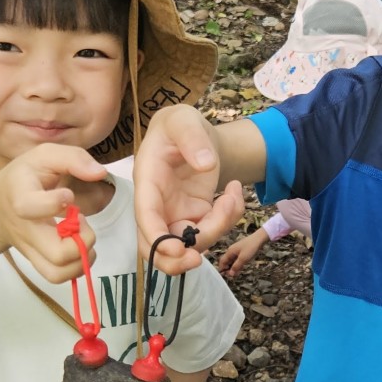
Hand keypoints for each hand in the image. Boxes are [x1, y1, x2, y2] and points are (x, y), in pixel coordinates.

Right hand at [0, 144, 115, 282]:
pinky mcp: (38, 261)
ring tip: (82, 237)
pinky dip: (77, 267)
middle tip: (81, 221)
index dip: (55, 202)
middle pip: (55, 253)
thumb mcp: (45, 156)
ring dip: (81, 259)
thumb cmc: (26, 176)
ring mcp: (31, 249)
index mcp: (20, 197)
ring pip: (57, 273)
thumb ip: (73, 159)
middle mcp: (25, 229)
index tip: (67, 195)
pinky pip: (58, 277)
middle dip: (81, 240)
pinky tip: (79, 246)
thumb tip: (99, 172)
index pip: (30, 207)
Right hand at [135, 105, 244, 271]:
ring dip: (219, 227)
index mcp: (148, 182)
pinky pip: (212, 231)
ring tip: (233, 193)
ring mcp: (176, 214)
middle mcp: (158, 205)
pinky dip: (230, 219)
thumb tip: (205, 165)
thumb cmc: (179, 125)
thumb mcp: (183, 120)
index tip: (177, 250)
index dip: (156, 238)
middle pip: (158, 246)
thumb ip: (192, 138)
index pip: (146, 217)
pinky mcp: (195, 217)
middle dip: (175, 260)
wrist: (192, 134)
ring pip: (192, 243)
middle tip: (198, 259)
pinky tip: (234, 192)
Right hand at [218, 227, 267, 276]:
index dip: (222, 269)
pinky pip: (237, 259)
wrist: (259, 239)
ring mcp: (237, 251)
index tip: (225, 275)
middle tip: (232, 275)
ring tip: (237, 273)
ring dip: (233, 267)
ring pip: (232, 261)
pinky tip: (241, 268)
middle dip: (228, 269)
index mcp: (230, 252)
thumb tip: (230, 274)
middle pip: (227, 261)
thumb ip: (236, 266)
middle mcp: (232, 251)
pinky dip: (238, 264)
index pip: (222, 261)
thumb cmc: (251, 247)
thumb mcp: (243, 259)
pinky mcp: (242, 251)